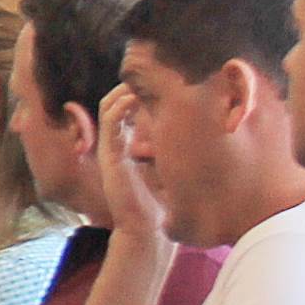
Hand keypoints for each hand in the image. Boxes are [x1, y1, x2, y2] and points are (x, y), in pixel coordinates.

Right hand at [88, 85, 166, 237]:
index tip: (156, 82)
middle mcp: (117, 146)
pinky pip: (110, 122)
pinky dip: (120, 106)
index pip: (127, 111)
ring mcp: (111, 150)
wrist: (146, 231)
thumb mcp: (171, 169)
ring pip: (108, 108)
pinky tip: (134, 98)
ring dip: (122, 91)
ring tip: (138, 80)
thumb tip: (196, 131)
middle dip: (128, 87)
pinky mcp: (110, 156)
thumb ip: (173, 150)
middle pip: (114, 105)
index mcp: (129, 147)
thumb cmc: (161, 205)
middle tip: (146, 74)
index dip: (138, 94)